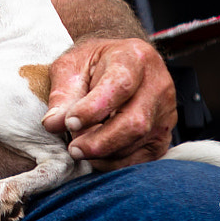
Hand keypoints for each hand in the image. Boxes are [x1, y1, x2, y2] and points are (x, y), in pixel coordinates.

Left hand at [41, 38, 175, 168]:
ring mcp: (166, 111)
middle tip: (73, 148)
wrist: (122, 62)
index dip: (94, 109)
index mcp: (134, 58)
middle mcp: (157, 84)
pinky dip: (118, 162)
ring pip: (139, 141)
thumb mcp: (72, 66)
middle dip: (100, 141)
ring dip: (106, 153)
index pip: (120, 86)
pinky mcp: (166, 134)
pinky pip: (145, 157)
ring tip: (81, 148)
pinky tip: (98, 156)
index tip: (70, 123)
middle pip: (135, 121)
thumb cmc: (95, 63)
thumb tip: (53, 124)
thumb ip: (62, 94)